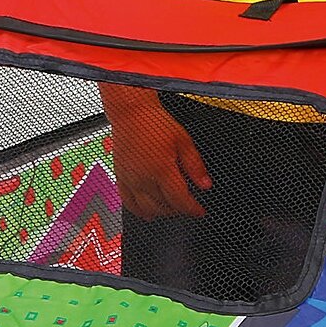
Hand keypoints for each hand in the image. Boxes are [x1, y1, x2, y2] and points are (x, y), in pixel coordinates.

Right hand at [102, 85, 211, 218]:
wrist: (131, 113)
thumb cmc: (155, 123)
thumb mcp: (184, 141)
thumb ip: (195, 166)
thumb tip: (205, 185)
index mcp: (162, 169)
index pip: (180, 200)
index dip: (192, 209)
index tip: (200, 211)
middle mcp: (144, 178)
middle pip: (164, 206)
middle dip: (178, 210)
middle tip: (188, 206)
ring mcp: (130, 180)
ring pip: (146, 208)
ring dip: (161, 213)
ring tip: (171, 209)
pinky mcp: (120, 178)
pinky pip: (128, 203)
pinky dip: (138, 211)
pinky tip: (147, 214)